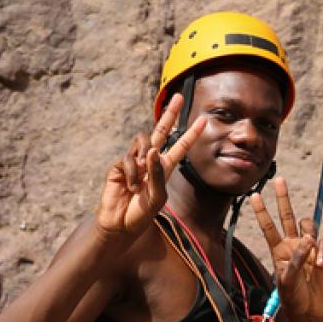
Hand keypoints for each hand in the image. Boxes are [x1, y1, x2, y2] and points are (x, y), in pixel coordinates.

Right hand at [96, 95, 205, 237]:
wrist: (120, 225)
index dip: (191, 133)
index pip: (180, 146)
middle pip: (161, 131)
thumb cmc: (141, 214)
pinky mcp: (120, 165)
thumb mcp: (157, 197)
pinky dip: (132, 173)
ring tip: (140, 180)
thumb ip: (157, 173)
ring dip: (144, 158)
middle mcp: (150, 161)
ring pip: (143, 141)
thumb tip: (151, 150)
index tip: (203, 120)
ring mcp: (135, 161)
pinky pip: (128, 158)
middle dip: (170, 114)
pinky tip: (130, 187)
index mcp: (165, 168)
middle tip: (178, 96)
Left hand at [250, 178, 322, 317]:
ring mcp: (308, 246)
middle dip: (283, 197)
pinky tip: (320, 264)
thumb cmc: (293, 295)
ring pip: (308, 224)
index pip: (268, 226)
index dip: (262, 211)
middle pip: (286, 215)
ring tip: (310, 249)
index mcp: (278, 249)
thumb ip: (296, 259)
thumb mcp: (287, 280)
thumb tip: (309, 239)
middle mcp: (292, 243)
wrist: (310, 308)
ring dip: (309, 231)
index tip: (254, 195)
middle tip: (279, 180)